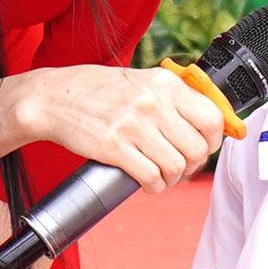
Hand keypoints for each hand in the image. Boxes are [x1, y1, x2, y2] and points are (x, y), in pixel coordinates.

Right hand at [5, 64, 226, 191]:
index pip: (211, 118)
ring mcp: (134, 125)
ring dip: (173, 178)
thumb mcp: (142, 81)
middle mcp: (153, 102)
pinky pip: (151, 177)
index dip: (213, 141)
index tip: (204, 148)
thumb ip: (173, 97)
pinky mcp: (115, 147)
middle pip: (197, 148)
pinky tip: (148, 182)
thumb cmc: (98, 91)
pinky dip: (154, 186)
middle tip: (182, 167)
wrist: (54, 97)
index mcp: (165, 84)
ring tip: (162, 175)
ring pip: (176, 166)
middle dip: (193, 164)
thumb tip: (209, 124)